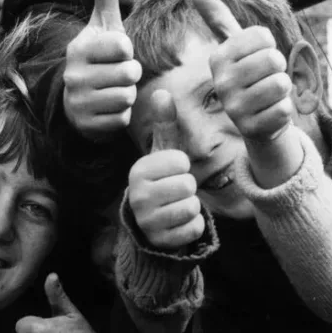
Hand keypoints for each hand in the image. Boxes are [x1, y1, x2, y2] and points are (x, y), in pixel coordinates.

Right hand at [63, 0, 142, 138]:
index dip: (127, 51)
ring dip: (127, 95)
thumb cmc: (99, 59)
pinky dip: (120, 116)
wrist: (77, 102)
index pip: (122, 46)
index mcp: (79, 48)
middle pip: (129, 73)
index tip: (116, 53)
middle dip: (130, 75)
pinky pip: (121, 119)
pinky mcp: (86, 125)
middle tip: (116, 75)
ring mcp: (77, 102)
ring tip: (113, 90)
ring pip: (126, 96)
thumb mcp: (103, 26)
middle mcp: (73, 75)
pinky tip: (108, 110)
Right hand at [128, 90, 204, 249]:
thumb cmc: (161, 182)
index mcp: (138, 171)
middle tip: (174, 192)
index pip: (180, 161)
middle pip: (187, 185)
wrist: (150, 225)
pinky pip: (194, 228)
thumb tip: (161, 90)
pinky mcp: (161, 241)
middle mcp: (138, 196)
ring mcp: (148, 221)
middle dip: (188, 189)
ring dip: (191, 207)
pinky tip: (178, 224)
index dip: (182, 167)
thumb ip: (163, 125)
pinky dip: (193, 226)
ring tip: (176, 206)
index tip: (170, 173)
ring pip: (191, 207)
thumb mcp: (162, 154)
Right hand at [191, 0, 294, 142]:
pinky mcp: (251, 129)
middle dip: (278, 69)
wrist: (258, 122)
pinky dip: (284, 111)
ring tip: (268, 97)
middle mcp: (221, 82)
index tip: (256, 58)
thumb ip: (218, 20)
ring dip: (282, 90)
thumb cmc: (252, 78)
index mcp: (218, 59)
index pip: (262, 36)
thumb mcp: (235, 49)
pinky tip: (269, 115)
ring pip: (281, 83)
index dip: (268, 45)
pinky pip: (284, 109)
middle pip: (273, 58)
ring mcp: (234, 108)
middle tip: (265, 80)